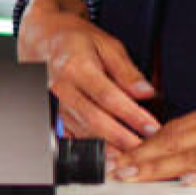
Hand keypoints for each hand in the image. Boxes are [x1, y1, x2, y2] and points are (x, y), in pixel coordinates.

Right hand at [16, 0, 159, 151]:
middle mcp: (61, 87)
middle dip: (122, 138)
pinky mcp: (52, 114)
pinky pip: (71, 136)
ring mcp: (54, 103)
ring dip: (109, 147)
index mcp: (76, 65)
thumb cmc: (78, 40)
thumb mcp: (106, 45)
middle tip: (146, 148)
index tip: (152, 127)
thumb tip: (146, 92)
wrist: (43, 38)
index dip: (132, 114)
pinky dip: (90, 148)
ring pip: (82, 131)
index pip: (108, 96)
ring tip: (132, 156)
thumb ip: (126, 71)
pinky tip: (107, 156)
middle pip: (93, 119)